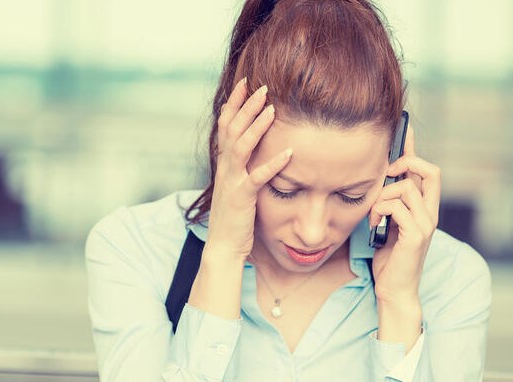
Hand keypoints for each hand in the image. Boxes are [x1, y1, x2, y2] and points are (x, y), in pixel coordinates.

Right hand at [205, 78, 291, 263]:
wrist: (223, 245)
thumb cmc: (234, 215)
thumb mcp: (235, 183)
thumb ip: (241, 164)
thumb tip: (253, 145)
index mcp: (224, 162)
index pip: (225, 124)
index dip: (234, 102)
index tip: (245, 82)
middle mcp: (225, 167)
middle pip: (232, 128)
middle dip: (246, 106)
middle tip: (262, 86)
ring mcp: (231, 181)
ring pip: (241, 146)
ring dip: (256, 126)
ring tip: (272, 108)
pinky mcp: (241, 198)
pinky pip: (257, 178)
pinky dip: (273, 164)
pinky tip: (289, 153)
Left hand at [368, 126, 440, 305]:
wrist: (393, 287)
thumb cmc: (388, 255)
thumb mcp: (386, 222)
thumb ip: (387, 202)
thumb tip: (374, 178)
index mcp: (424, 207)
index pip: (426, 170)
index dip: (414, 149)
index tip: (402, 130)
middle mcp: (430, 212)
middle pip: (429, 170)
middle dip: (404, 164)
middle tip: (384, 173)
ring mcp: (426, 223)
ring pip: (406, 187)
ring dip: (382, 197)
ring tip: (374, 214)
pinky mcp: (416, 234)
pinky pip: (396, 206)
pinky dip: (379, 211)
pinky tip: (375, 225)